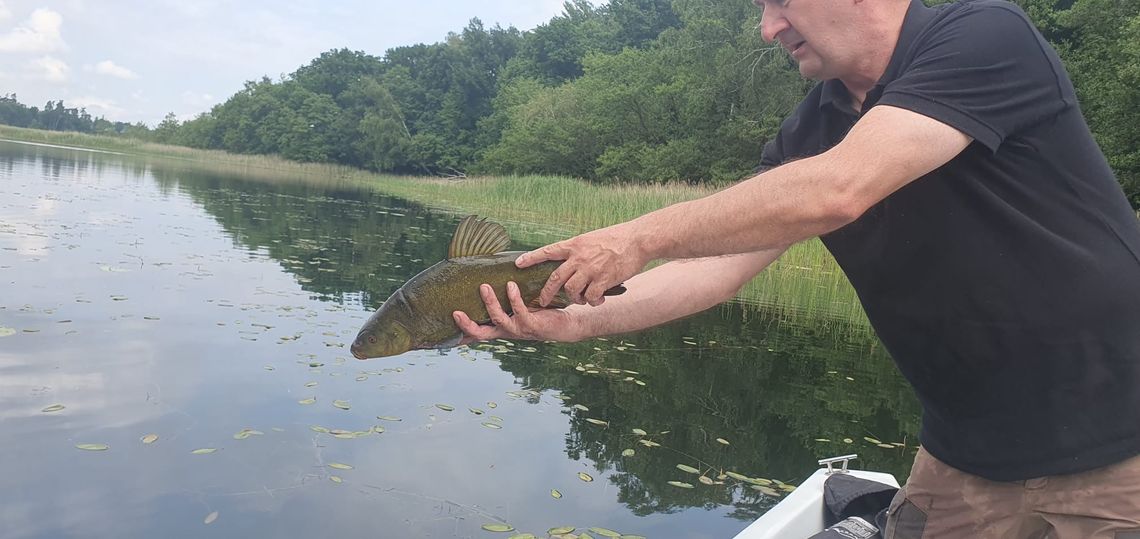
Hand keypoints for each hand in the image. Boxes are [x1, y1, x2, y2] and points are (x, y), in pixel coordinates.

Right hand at [452, 281, 578, 343]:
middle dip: (467, 324)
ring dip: (490, 303)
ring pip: (498, 319)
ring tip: (484, 286)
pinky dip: (514, 298)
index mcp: (500, 328)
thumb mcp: (518, 306)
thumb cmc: (540, 311)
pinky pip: (520, 312)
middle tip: (455, 312)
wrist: (567, 323)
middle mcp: (507, 331)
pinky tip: (511, 285)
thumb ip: (505, 298)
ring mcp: (519, 330)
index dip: (462, 332)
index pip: (477, 333)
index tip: (445, 328)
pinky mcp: (533, 325)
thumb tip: (490, 277)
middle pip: (481, 333)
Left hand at [517, 223, 647, 306]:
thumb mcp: (591, 239)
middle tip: (543, 302)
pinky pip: (591, 296)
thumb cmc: (616, 238)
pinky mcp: (603, 279)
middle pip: (555, 278)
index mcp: (574, 245)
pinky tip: (598, 300)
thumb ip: (578, 250)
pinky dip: (593, 301)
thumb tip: (569, 259)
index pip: (547, 251)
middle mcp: (579, 257)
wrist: (637, 239)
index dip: (531, 258)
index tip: (518, 263)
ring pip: (572, 291)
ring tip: (581, 299)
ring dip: (574, 298)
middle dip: (547, 293)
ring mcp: (591, 269)